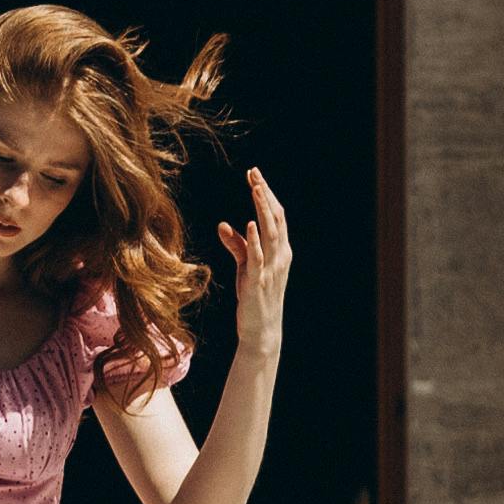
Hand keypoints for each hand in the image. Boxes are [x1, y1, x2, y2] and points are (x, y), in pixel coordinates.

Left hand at [219, 166, 293, 360]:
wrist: (262, 330)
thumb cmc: (255, 296)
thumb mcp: (245, 266)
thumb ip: (236, 245)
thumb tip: (223, 225)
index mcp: (280, 250)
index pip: (276, 216)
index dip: (266, 194)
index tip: (254, 174)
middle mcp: (280, 256)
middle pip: (276, 218)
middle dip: (265, 194)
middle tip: (254, 173)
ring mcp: (271, 268)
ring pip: (270, 233)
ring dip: (262, 210)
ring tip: (255, 189)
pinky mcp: (258, 281)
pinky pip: (257, 257)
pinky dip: (254, 239)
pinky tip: (248, 224)